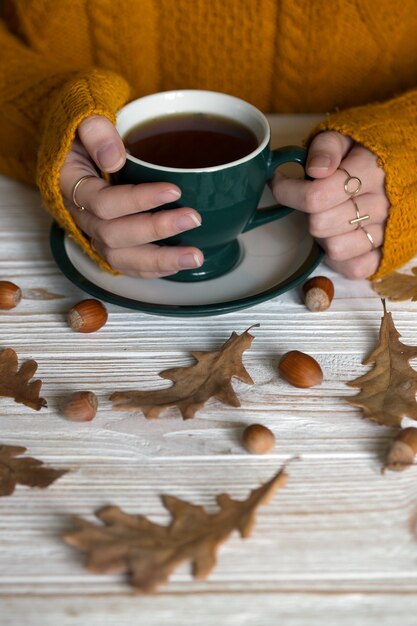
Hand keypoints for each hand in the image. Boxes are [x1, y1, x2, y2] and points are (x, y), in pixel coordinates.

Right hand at [59, 115, 202, 277]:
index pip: (102, 202)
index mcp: (70, 184)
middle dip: (156, 230)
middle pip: (113, 235)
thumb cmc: (86, 129)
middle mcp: (80, 215)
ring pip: (120, 258)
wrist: (81, 142)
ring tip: (195, 256)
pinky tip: (180, 263)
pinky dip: (153, 268)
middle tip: (193, 219)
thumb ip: (96, 130)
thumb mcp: (84, 114)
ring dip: (159, 260)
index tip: (174, 190)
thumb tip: (114, 158)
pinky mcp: (109, 242)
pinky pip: (127, 264)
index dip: (138, 200)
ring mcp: (93, 232)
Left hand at [271, 131, 387, 278]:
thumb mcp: (342, 138)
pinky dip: (341, 258)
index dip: (288, 192)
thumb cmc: (359, 154)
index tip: (279, 182)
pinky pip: (355, 268)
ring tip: (330, 216)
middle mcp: (383, 203)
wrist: (394, 169)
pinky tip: (340, 236)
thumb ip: (326, 148)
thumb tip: (317, 169)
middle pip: (320, 224)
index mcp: (371, 170)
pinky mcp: (384, 253)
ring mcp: (385, 230)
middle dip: (307, 212)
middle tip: (312, 200)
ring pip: (335, 248)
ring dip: (323, 235)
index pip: (316, 195)